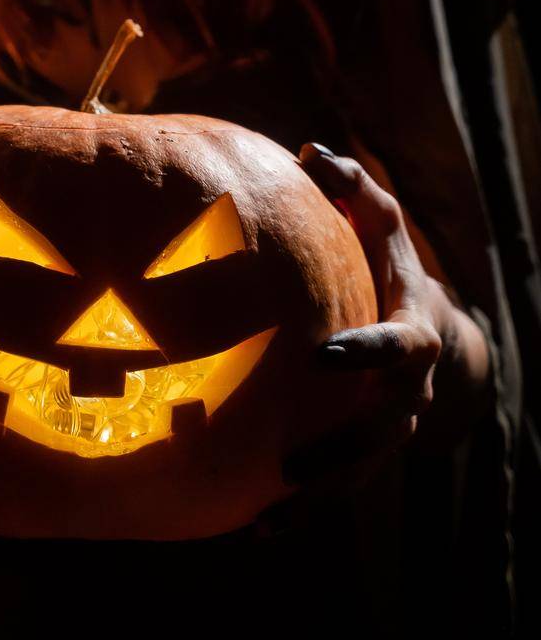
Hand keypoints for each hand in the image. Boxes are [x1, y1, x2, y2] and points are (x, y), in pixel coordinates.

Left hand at [267, 143, 450, 514]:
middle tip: (290, 462)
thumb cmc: (388, 262)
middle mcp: (406, 393)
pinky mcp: (362, 452)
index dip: (367, 352)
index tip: (326, 354)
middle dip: (342, 448)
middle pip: (382, 431)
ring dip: (316, 497)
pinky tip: (252, 530)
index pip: (397, 348)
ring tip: (268, 512)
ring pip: (359, 472)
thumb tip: (308, 150)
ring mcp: (387, 429)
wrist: (428, 330)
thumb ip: (352, 188)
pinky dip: (298, 513)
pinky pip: (337, 488)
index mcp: (413, 336)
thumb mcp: (380, 222)